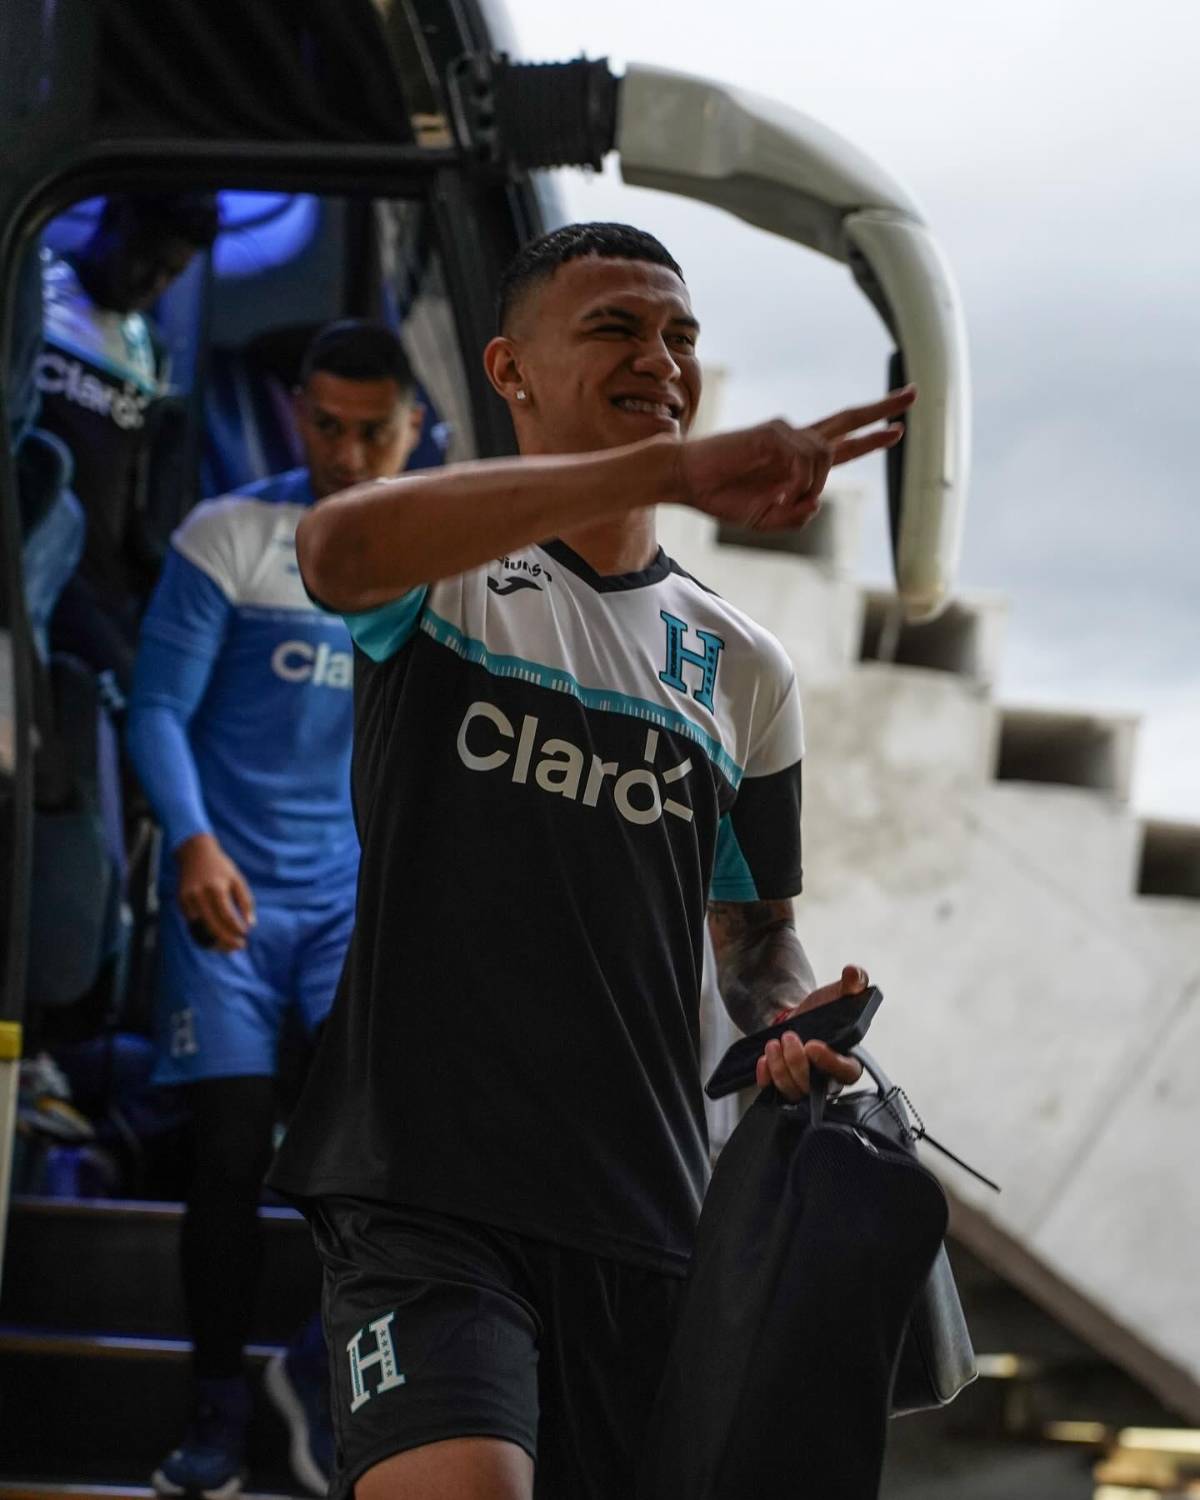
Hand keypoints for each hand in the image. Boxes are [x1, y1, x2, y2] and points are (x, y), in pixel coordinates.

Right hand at [175, 833, 255, 953]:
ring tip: (228, 947)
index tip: (245, 936)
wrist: (195, 853)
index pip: (226, 915)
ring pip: (200, 929)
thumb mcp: (238, 880)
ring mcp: (187, 899)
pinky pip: (192, 924)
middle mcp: (199, 895)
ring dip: (214, 942)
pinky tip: (215, 938)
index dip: (236, 929)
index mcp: (216, 888)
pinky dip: (204, 934)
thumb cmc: (221, 868)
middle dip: (226, 940)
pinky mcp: (180, 902)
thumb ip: (245, 902)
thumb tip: (251, 925)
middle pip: (212, 926)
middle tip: (239, 946)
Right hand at [676, 386, 914, 531]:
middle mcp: (796, 441)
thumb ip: (796, 515)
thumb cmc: (722, 498)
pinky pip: (804, 458)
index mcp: (797, 461)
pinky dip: (797, 480)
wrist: (688, 482)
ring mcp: (785, 433)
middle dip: (882, 409)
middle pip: (847, 420)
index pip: (844, 444)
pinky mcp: (772, 432)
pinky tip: (780, 490)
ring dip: (811, 484)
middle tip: (913, 396)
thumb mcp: (766, 519)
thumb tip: (816, 501)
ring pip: (825, 456)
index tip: (897, 429)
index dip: (872, 437)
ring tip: (782, 499)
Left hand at [755, 964, 868, 1101]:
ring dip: (780, 1069)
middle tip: (788, 1037)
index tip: (813, 1045)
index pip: (848, 1072)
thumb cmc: (822, 1010)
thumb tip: (854, 973)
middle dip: (798, 1063)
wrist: (796, 1019)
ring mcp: (806, 1085)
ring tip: (773, 1043)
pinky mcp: (785, 1086)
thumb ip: (853, 982)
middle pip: (816, 1087)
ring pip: (794, 1092)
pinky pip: (774, 1093)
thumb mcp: (837, 993)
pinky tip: (763, 1060)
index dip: (832, 1064)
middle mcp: (828, 1079)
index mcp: (847, 1059)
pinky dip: (767, 1078)